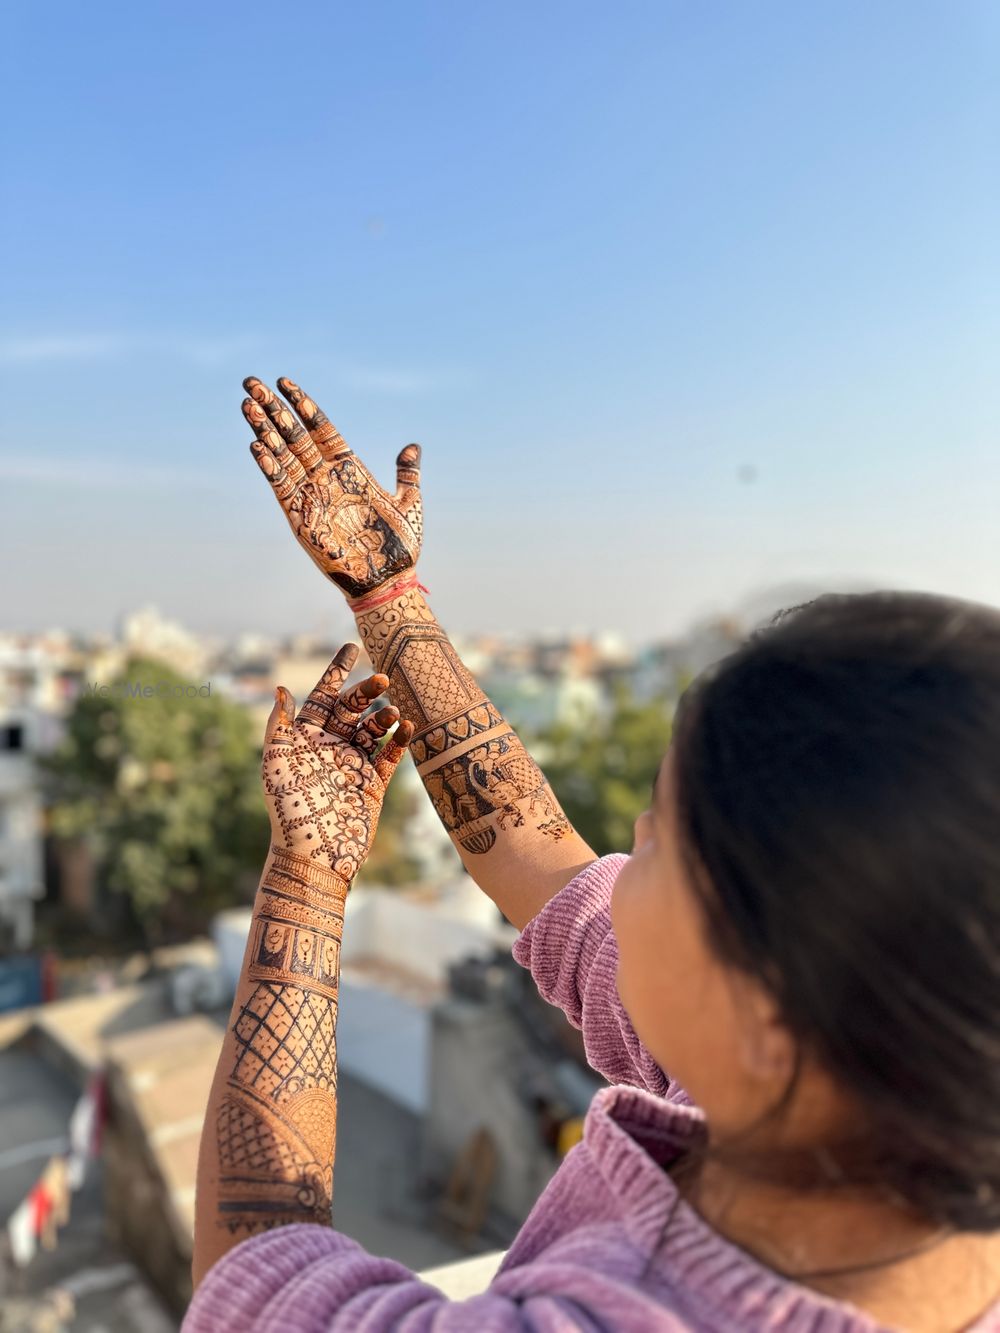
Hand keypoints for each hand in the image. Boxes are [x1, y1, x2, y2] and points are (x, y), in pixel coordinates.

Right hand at [242, 375, 422, 599]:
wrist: (387, 581)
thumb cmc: (400, 547)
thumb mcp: (408, 503)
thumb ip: (406, 473)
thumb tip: (413, 446)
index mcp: (350, 470)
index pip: (321, 429)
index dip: (304, 406)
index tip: (285, 382)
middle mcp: (326, 478)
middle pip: (295, 436)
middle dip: (274, 410)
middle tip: (252, 383)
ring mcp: (312, 496)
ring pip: (283, 456)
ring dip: (264, 431)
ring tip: (246, 404)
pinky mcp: (301, 517)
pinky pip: (281, 487)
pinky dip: (269, 467)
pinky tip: (256, 446)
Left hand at [261, 644, 413, 881]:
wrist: (314, 854)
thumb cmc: (289, 808)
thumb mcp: (275, 761)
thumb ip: (279, 724)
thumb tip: (280, 689)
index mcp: (305, 739)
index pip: (323, 697)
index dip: (336, 673)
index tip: (351, 648)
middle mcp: (330, 748)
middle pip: (352, 709)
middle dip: (367, 690)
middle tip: (381, 677)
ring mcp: (353, 765)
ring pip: (374, 730)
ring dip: (384, 716)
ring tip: (392, 709)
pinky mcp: (373, 785)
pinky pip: (390, 756)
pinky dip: (400, 741)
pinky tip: (408, 727)